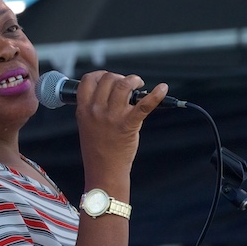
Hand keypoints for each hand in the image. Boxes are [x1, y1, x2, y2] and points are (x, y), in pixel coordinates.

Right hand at [74, 70, 168, 184]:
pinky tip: (162, 89)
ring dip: (134, 80)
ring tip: (139, 85)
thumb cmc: (97, 149)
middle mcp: (96, 111)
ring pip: (124, 84)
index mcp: (83, 110)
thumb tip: (111, 89)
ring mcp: (112, 117)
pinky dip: (156, 94)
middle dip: (120, 77)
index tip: (108, 77)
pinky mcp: (129, 124)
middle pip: (108, 79)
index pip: (88, 80)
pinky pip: (145, 104)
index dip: (100, 74)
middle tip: (127, 85)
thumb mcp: (87, 124)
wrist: (104, 170)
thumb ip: (94, 107)